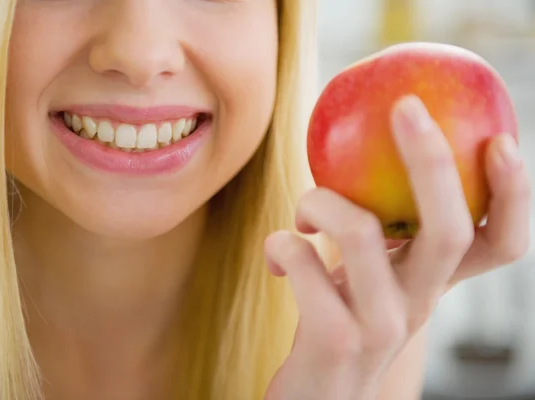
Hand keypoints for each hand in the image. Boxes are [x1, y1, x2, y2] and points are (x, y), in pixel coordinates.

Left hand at [263, 95, 530, 399]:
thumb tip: (364, 147)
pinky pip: (303, 262)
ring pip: (362, 232)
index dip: (513, 194)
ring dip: (320, 200)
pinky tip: (277, 254)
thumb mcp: (369, 275)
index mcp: (433, 283)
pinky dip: (280, 243)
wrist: (317, 396)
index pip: (501, 244)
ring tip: (304, 213)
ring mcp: (381, 327)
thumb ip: (379, 230)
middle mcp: (420, 306)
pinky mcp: (334, 341)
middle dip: (432, 159)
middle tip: (406, 106)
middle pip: (452, 228)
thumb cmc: (337, 320)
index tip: (499, 140)